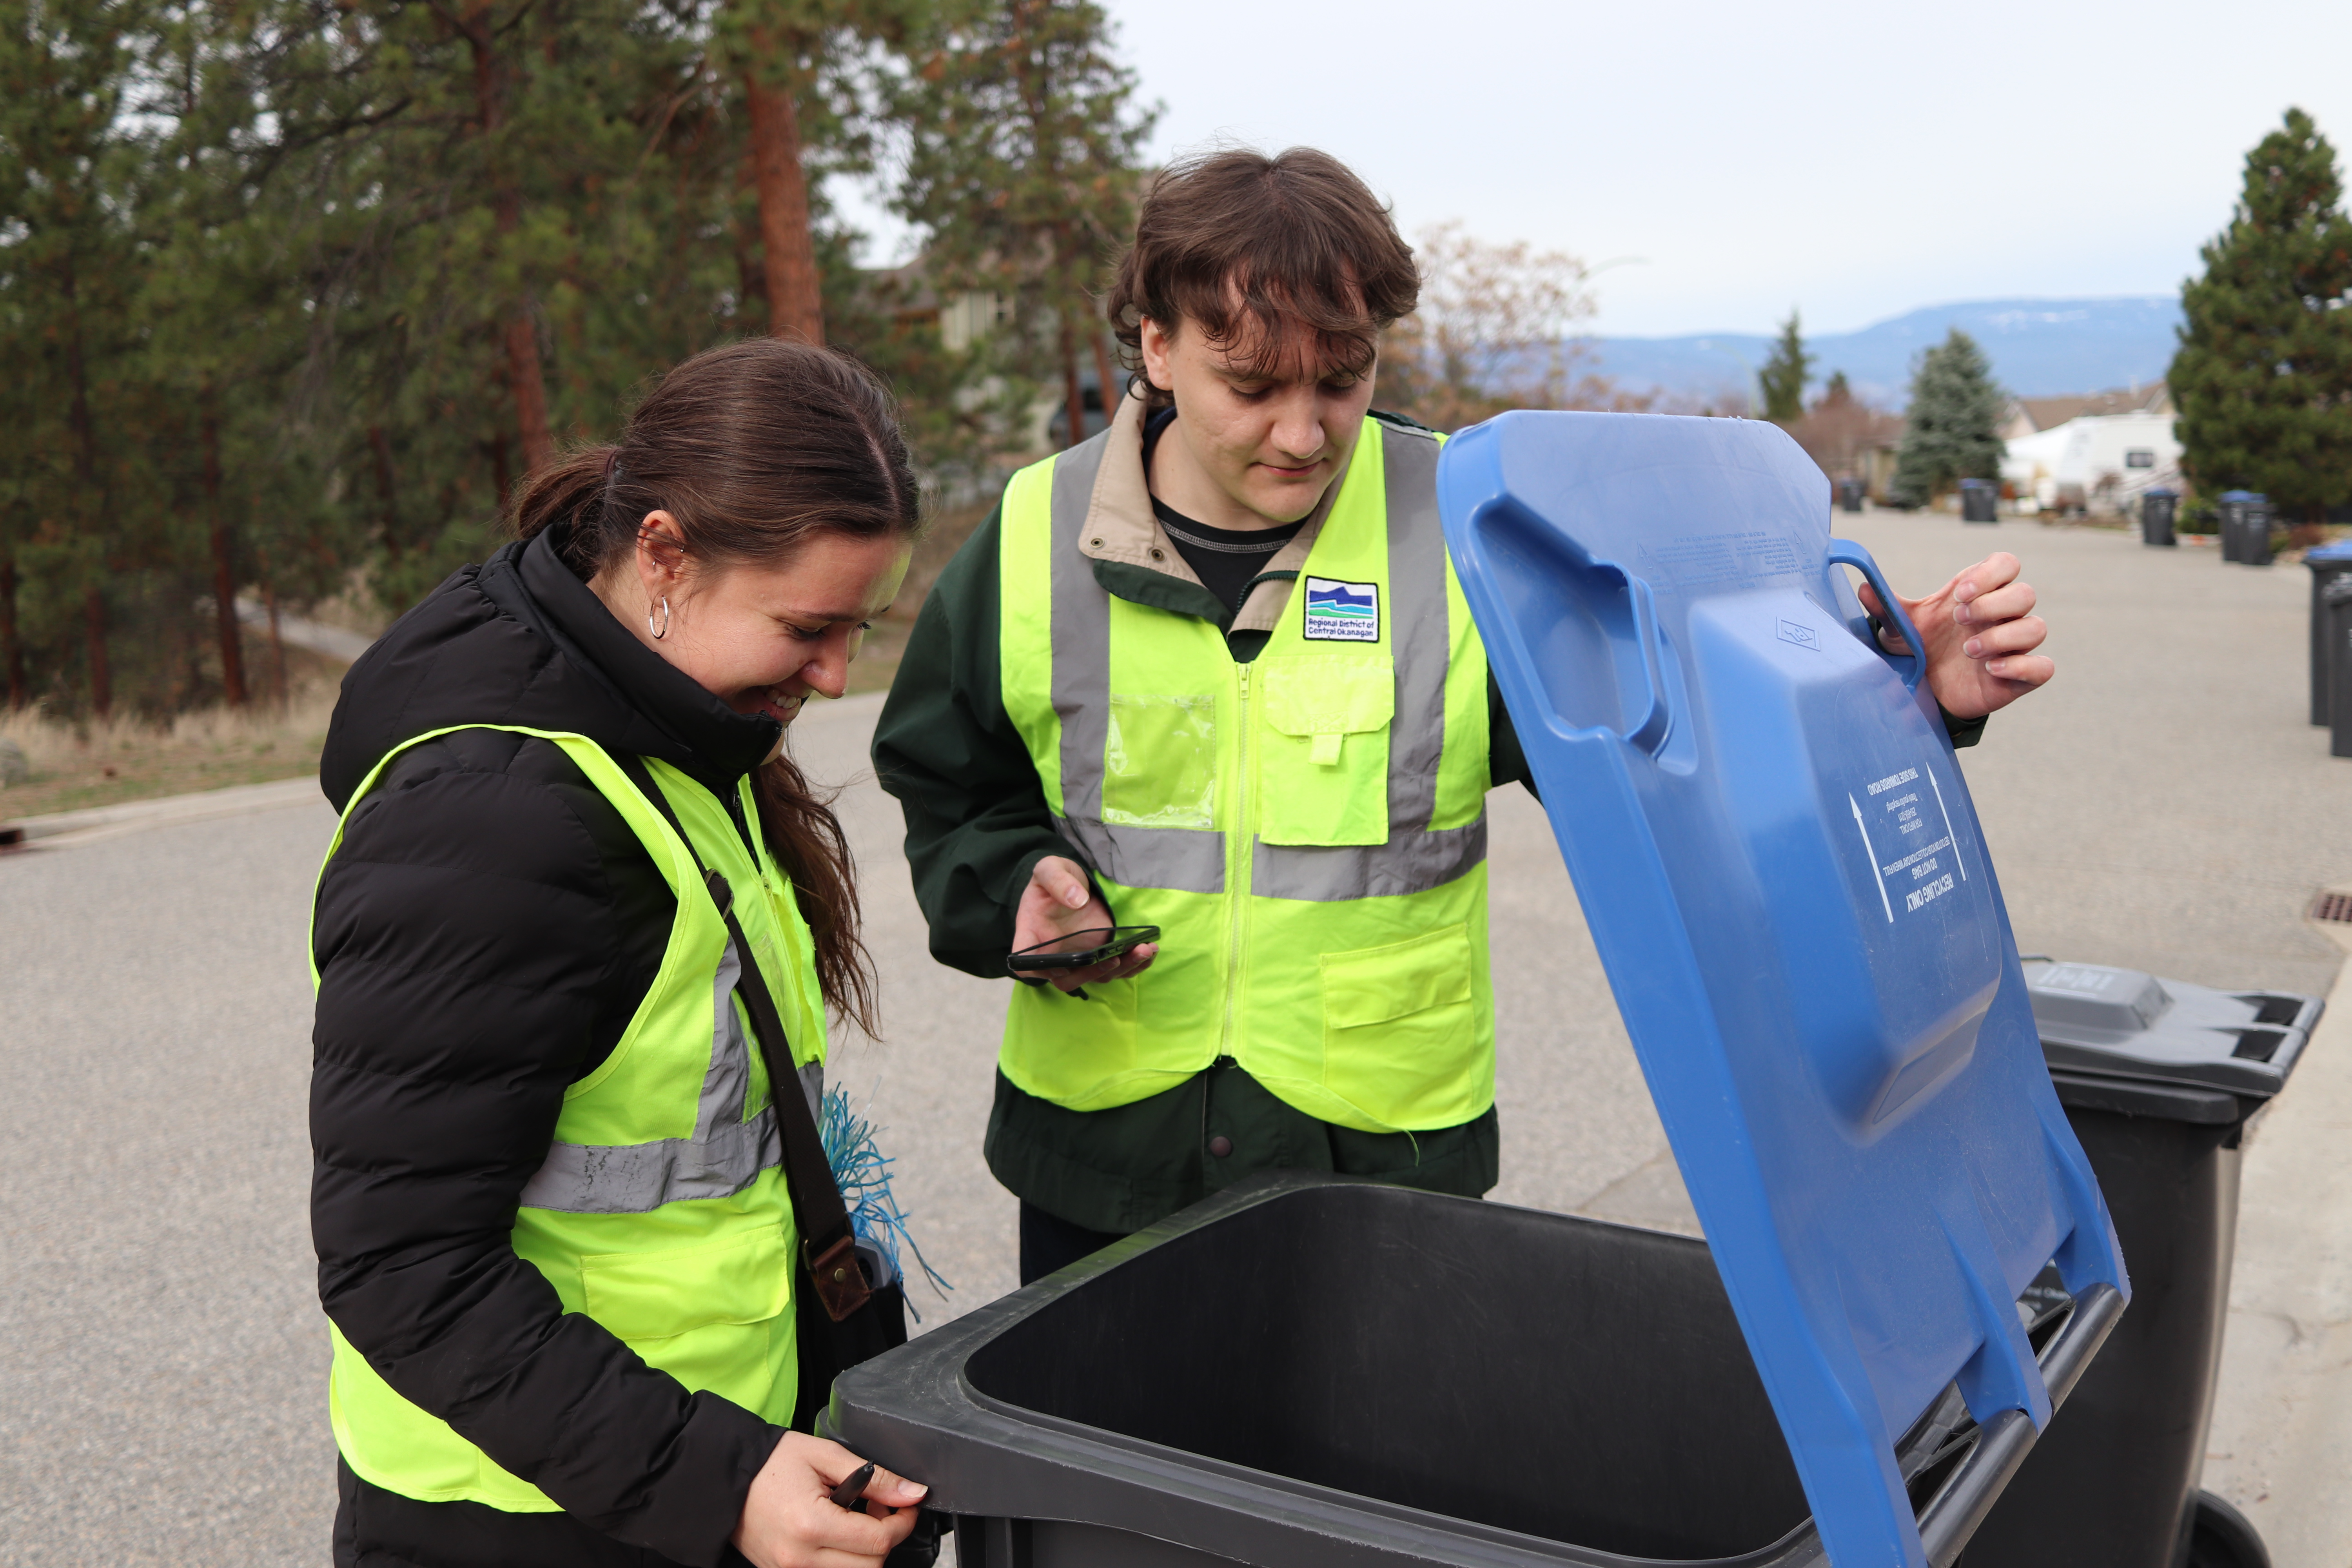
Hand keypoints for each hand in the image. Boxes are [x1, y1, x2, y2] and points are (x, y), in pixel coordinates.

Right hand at [731, 1431, 925, 1567]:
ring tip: (857, 1520)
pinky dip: (844, 1559)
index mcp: (811, 1525)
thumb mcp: (826, 1456)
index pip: (878, 1541)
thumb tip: (912, 1493)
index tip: (905, 1505)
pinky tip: (839, 1534)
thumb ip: (875, 1478)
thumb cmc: (770, 1462)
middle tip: (879, 1507)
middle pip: (871, 1566)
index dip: (902, 1522)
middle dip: (886, 1537)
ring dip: (866, 1552)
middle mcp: (799, 1558)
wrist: (725, 1478)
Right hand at [1012, 854, 1157, 993]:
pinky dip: (1133, 965)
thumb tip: (1077, 900)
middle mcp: (1054, 954)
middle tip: (1116, 959)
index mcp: (1033, 934)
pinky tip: (1149, 953)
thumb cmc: (1054, 878)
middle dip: (1093, 974)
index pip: (1026, 964)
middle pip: (1066, 980)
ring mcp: (1077, 958)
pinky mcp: (1098, 955)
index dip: (1042, 970)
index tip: (1064, 965)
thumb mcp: (1050, 869)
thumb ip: (1058, 881)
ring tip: (1145, 950)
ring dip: (1122, 969)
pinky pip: (1114, 969)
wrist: (1072, 882)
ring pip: (1095, 977)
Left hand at [1856, 552, 2050, 719]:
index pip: (2006, 564)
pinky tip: (1991, 669)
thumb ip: (1886, 608)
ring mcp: (2014, 645)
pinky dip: (2022, 666)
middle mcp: (2002, 615)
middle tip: (1959, 620)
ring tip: (1968, 650)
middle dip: (1993, 604)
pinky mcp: (2020, 676)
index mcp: (1979, 593)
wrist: (1924, 692)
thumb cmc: (1920, 649)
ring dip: (2003, 636)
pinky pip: (2044, 667)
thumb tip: (1863, 587)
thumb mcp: (1901, 628)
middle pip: (2025, 593)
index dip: (1990, 574)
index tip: (1959, 594)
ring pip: (2036, 628)